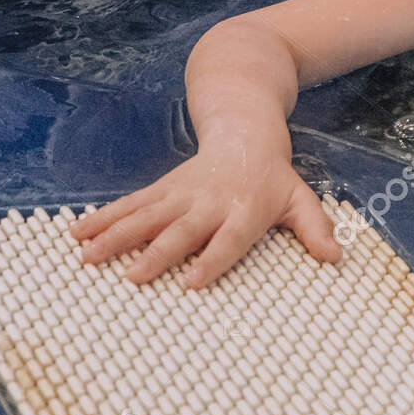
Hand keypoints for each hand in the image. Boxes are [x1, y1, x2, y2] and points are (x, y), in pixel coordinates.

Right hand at [69, 152, 342, 288]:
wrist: (246, 133)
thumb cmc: (273, 179)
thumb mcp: (300, 199)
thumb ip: (315, 229)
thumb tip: (336, 257)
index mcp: (245, 210)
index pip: (230, 238)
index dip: (213, 258)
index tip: (193, 281)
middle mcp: (210, 203)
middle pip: (182, 230)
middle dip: (157, 253)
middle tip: (133, 276)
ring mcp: (181, 194)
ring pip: (146, 216)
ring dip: (116, 236)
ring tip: (88, 257)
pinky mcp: (162, 188)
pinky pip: (130, 204)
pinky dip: (103, 217)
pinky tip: (76, 232)